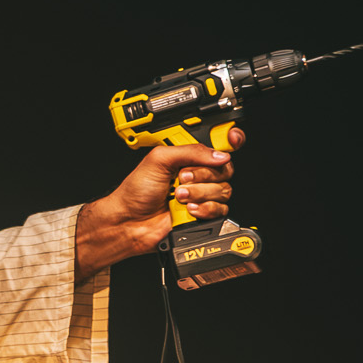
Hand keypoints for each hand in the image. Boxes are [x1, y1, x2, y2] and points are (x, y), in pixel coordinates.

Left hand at [74, 128, 243, 278]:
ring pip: (223, 190)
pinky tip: (188, 210)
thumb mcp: (158, 160)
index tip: (232, 140)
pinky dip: (204, 209)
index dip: (230, 142)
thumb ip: (190, 152)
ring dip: (199, 193)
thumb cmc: (136, 191)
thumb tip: (219, 154)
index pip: (218, 147)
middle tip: (181, 178)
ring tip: (179, 197)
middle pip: (224, 170)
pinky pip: (220, 210)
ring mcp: (201, 195)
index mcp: (188, 158)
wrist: (129, 221)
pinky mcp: (204, 214)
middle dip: (203, 175)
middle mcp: (198, 175)